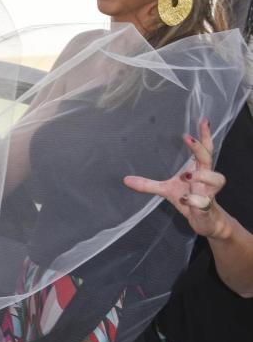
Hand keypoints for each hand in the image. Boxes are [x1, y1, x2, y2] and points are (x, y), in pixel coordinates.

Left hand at [123, 118, 227, 237]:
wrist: (205, 222)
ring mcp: (208, 192)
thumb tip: (126, 179)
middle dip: (200, 148)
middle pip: (209, 158)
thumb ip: (147, 184)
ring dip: (203, 175)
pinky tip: (185, 199)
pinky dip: (195, 200)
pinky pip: (204, 202)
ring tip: (187, 175)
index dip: (205, 135)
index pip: (205, 149)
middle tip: (187, 138)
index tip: (204, 120)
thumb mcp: (165, 190)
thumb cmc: (189, 199)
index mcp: (198, 170)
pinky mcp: (207, 207)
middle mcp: (206, 179)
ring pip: (216, 179)